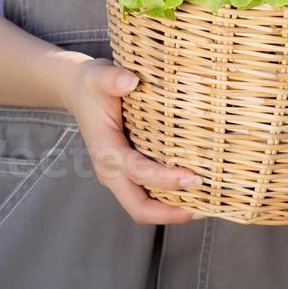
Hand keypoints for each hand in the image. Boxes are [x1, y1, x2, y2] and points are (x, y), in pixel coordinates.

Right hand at [59, 56, 199, 224]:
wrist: (80, 91)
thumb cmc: (93, 85)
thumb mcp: (98, 76)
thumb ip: (111, 78)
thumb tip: (130, 81)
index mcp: (105, 151)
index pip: (137, 173)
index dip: (165, 180)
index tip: (194, 178)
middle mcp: (112, 170)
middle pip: (139, 208)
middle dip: (171, 212)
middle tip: (205, 206)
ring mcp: (120, 174)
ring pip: (144, 206)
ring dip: (173, 211)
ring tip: (207, 206)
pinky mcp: (129, 171)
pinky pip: (149, 195)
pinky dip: (170, 199)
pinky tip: (196, 193)